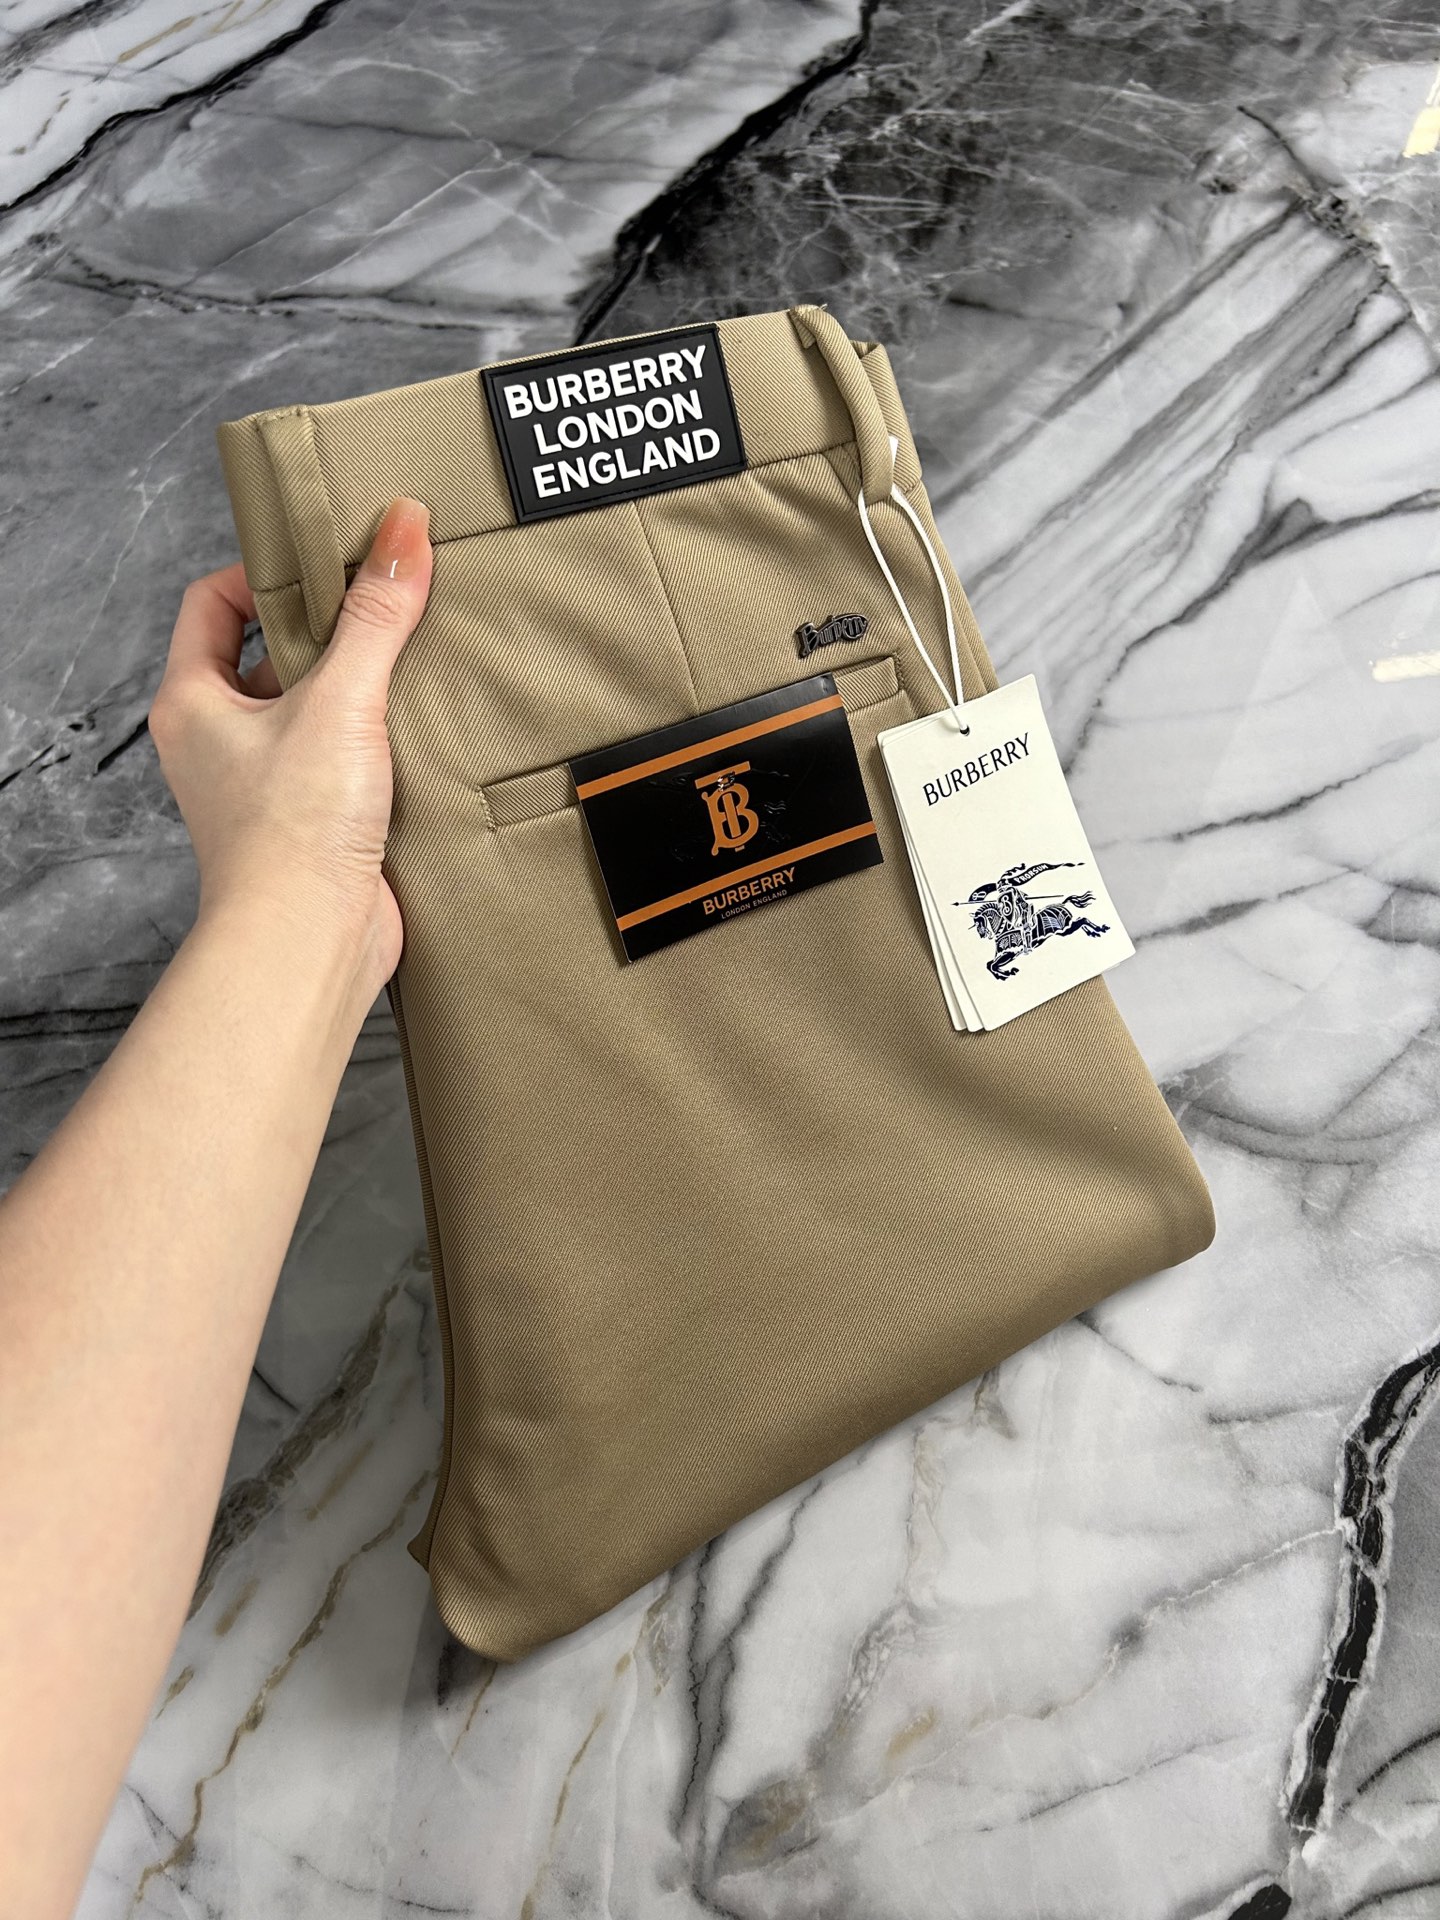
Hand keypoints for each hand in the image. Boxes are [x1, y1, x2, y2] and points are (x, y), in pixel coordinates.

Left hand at [148, 497, 433, 1000]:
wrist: (310, 941)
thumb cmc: (292, 833)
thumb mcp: (340, 700)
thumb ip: (376, 615)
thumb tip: (403, 531)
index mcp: (193, 702)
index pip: (212, 602)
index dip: (266, 572)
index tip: (328, 562)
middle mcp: (217, 742)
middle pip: (266, 652)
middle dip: (325, 628)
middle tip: (381, 604)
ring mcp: (262, 784)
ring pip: (308, 708)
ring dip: (357, 687)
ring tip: (409, 661)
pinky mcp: (311, 821)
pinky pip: (341, 759)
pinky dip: (377, 741)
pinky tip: (420, 729)